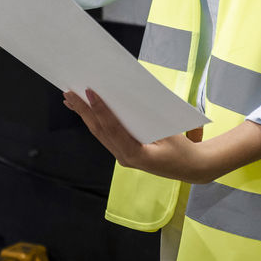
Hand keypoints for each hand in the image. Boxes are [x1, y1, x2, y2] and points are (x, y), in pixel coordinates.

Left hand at [63, 89, 217, 183]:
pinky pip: (105, 135)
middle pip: (99, 130)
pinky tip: (86, 111)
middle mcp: (124, 158)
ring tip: (70, 99)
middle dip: (83, 110)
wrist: (192, 168)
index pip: (112, 128)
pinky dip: (94, 121)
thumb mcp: (170, 133)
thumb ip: (149, 118)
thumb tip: (128, 97)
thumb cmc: (184, 149)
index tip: (89, 91)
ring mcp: (122, 157)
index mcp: (135, 154)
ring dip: (84, 115)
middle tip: (68, 92)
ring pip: (99, 133)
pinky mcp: (124, 153)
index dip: (100, 108)